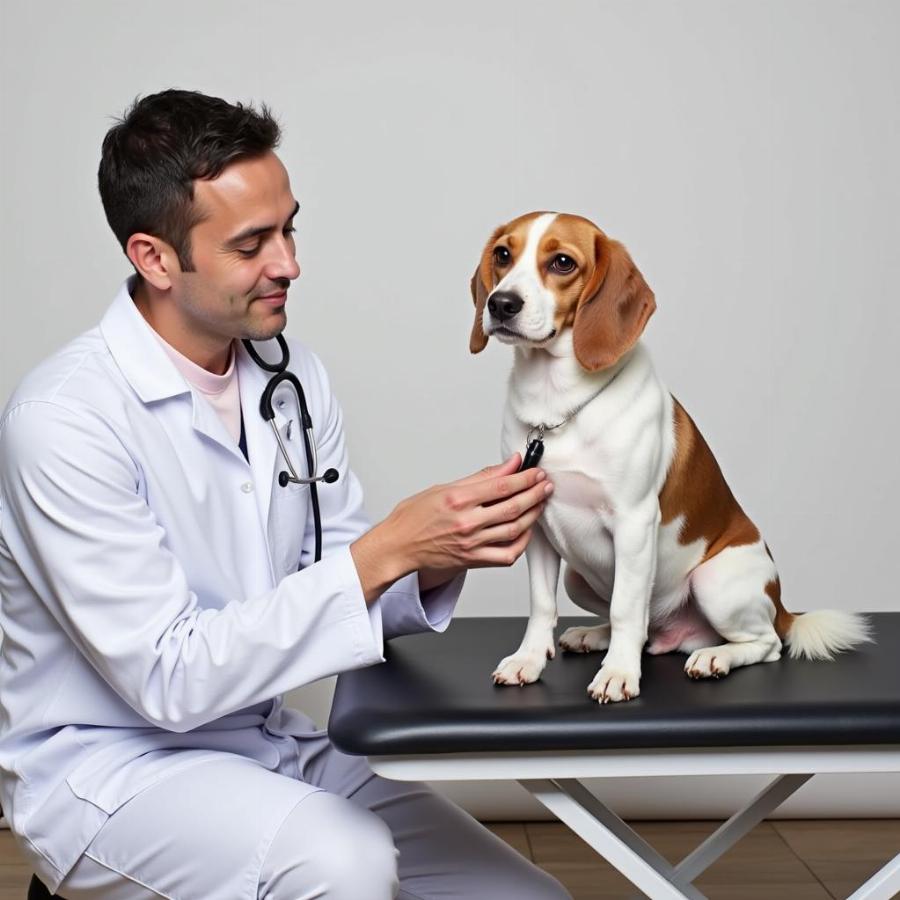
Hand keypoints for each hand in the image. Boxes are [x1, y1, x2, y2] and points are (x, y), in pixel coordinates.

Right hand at [350, 454, 553, 603]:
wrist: (398, 546)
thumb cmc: (415, 517)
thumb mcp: (444, 488)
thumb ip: (480, 477)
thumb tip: (509, 464)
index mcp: (458, 500)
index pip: (502, 485)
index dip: (525, 477)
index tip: (536, 471)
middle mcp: (466, 522)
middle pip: (512, 506)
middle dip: (534, 493)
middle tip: (545, 484)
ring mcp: (471, 544)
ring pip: (514, 529)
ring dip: (533, 514)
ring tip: (541, 502)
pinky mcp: (473, 560)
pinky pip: (507, 554)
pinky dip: (521, 542)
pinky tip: (526, 530)